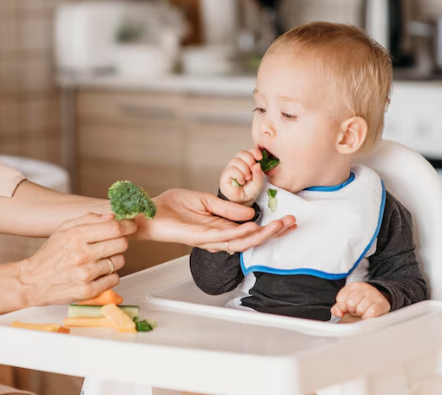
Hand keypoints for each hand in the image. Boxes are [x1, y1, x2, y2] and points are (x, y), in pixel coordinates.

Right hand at [17, 213, 136, 306]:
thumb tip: (111, 216)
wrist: (33, 281)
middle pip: (121, 244)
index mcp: (75, 236)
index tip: (131, 225)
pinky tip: (98, 273)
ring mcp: (86, 274)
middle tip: (114, 243)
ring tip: (99, 260)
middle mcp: (82, 255)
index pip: (113, 228)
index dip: (127, 225)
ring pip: (119, 261)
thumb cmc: (50, 255)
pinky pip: (114, 279)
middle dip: (121, 241)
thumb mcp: (63, 229)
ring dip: (114, 259)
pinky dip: (110, 275)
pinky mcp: (88, 291)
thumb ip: (88, 219)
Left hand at [136, 188, 295, 252]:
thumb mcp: (204, 201)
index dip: (270, 228)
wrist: (149, 212)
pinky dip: (239, 233)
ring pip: (241, 241)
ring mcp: (209, 238)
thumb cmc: (172, 208)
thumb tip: (250, 213)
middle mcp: (218, 236)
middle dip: (273, 233)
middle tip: (292, 224)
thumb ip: (226, 208)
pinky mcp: (199, 237)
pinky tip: (253, 227)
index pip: (251, 231)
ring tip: (279, 226)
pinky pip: (222, 237)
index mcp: (221, 227)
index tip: (289, 220)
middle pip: (251, 239)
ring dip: (262, 235)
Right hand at [219, 149, 264, 205]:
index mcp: (247, 162)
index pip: (249, 151)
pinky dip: (239, 175)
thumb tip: (257, 164)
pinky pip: (231, 169)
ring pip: (236, 160)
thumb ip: (259, 174)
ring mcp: (231, 168)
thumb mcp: (258, 183)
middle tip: (252, 171)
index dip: (254, 152)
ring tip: (247, 179)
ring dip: (244, 170)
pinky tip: (241, 181)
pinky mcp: (225, 175)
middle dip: (249, 160)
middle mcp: (238, 163)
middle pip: (242, 153)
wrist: (242, 202)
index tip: (260, 158)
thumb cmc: (249, 191)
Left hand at [331, 282, 390, 319]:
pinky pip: (371, 313)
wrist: (380, 301)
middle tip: (357, 311)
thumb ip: (338, 307)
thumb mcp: (348, 302)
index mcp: (353, 286)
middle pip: (350, 303)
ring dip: (361, 314)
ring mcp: (374, 294)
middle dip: (352, 310)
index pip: (341, 298)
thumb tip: (337, 313)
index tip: (347, 309)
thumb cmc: (361, 303)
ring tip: (363, 312)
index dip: (342, 307)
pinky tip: (368, 316)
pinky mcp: (382, 303)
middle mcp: (363, 287)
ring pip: (360, 309)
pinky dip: (368, 317)